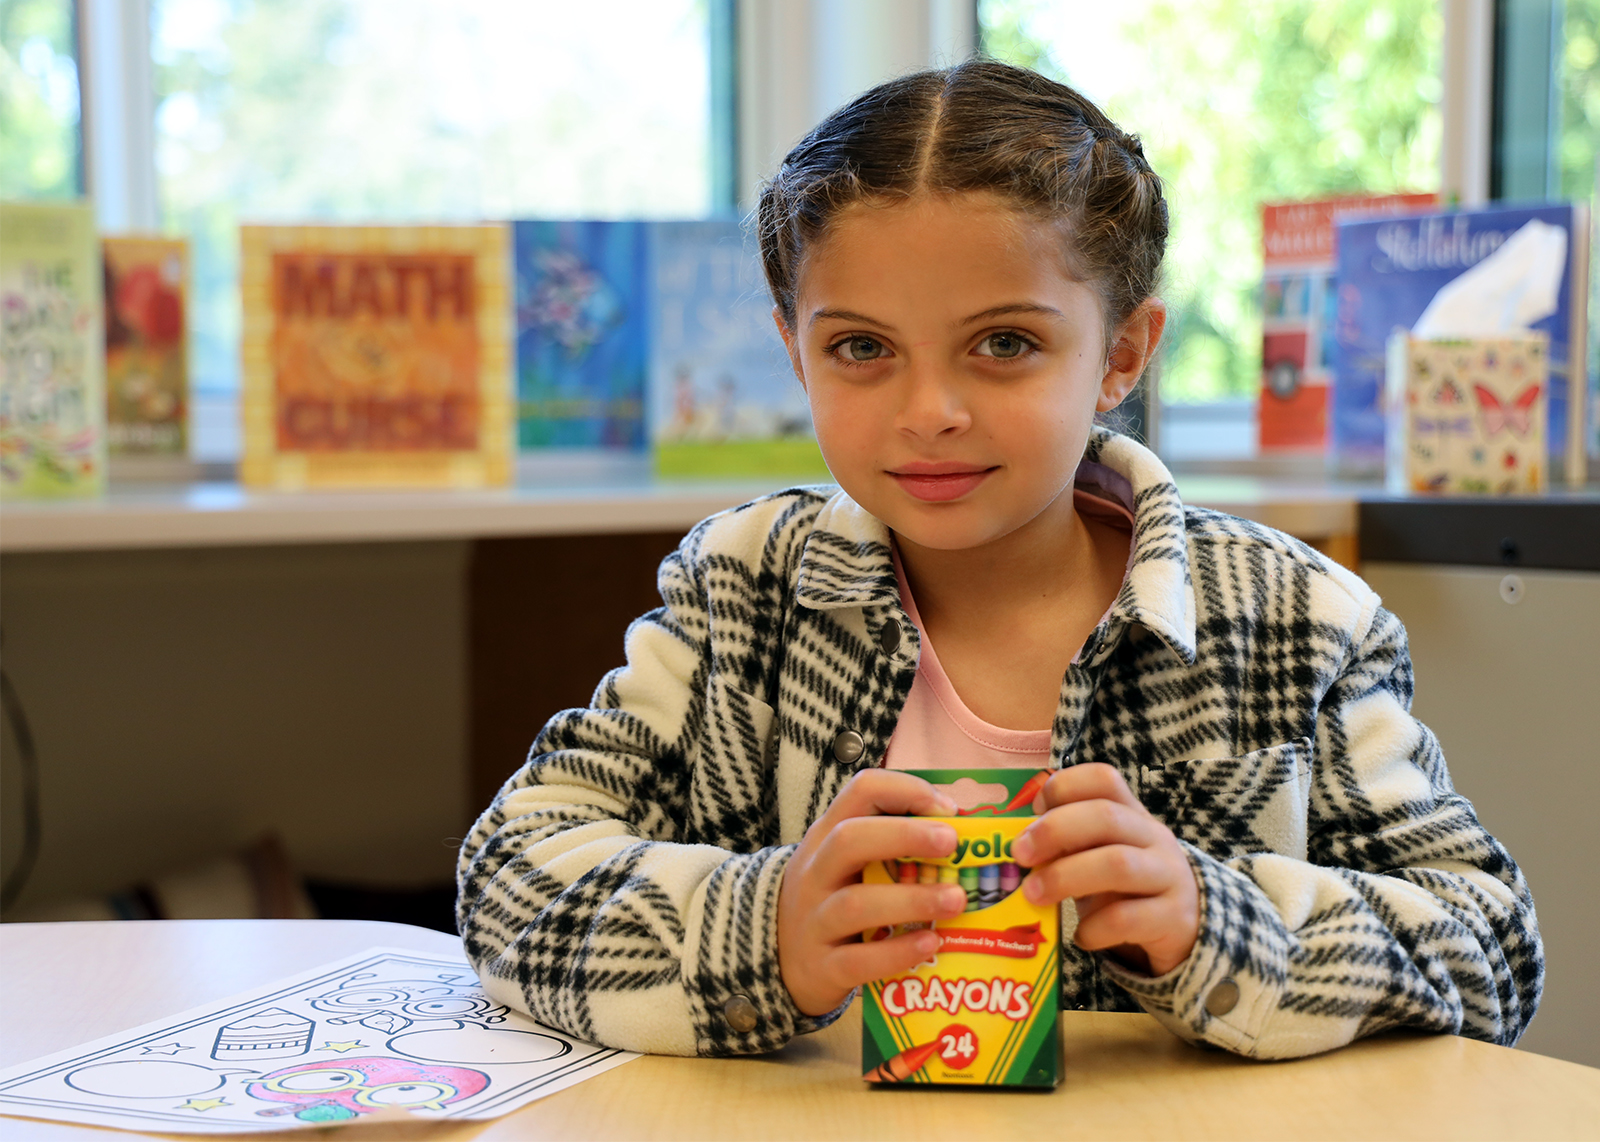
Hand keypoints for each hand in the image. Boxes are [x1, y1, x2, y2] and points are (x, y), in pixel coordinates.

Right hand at [778, 769, 967, 1016]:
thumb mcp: (847, 861)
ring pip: (854, 904)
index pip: (860, 791)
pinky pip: (857, 960)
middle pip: (849, 840)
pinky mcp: (822, 967)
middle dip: (904, 836)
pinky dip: (897, 952)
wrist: (779, 957)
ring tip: (956, 900)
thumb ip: (891, 844)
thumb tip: (965, 834)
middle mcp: (817, 872)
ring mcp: (815, 921)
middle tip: (951, 842)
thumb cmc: (833, 898)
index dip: (906, 790)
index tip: (948, 809)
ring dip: (911, 899)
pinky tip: (931, 944)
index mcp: (828, 835)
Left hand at [1009, 763, 1198, 976]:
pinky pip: (1127, 918)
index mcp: (1131, 815)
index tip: (1033, 809)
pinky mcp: (1173, 919)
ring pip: (1117, 864)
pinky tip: (1080, 937)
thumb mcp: (1101, 856)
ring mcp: (1168, 877)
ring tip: (1034, 894)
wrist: (1188, 929)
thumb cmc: (1127, 888)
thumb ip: (1069, 844)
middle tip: (1019, 854)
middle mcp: (1153, 838)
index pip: (1104, 779)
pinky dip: (1095, 928)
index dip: (1064, 786)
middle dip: (1054, 831)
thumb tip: (1015, 841)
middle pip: (1105, 817)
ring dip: (1065, 877)